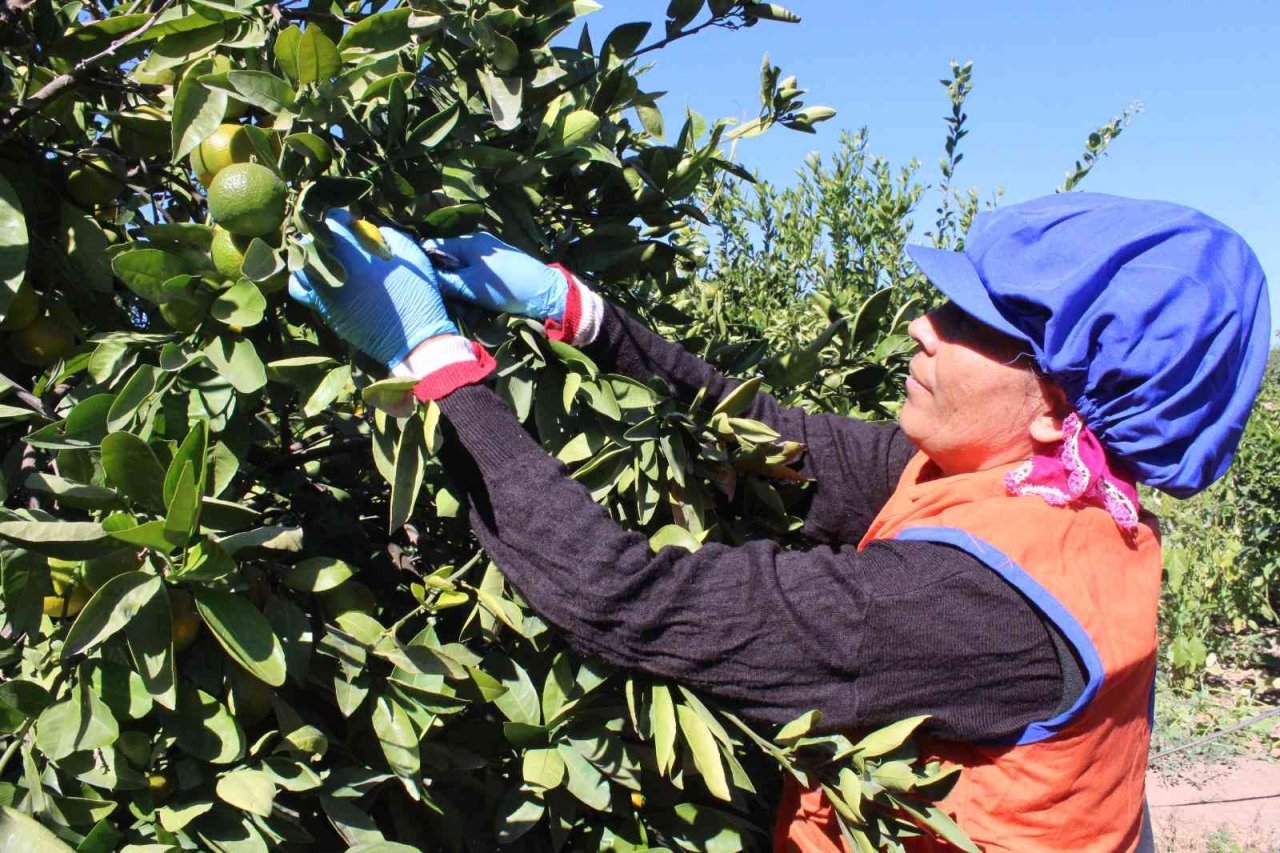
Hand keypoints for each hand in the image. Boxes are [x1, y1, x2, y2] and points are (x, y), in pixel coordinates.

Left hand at [289, 211, 456, 366]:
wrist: (412, 337)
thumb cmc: (417, 294)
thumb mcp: (411, 255)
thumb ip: (389, 235)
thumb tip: (372, 229)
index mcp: (355, 252)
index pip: (332, 220)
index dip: (340, 217)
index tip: (351, 222)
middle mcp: (333, 268)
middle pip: (312, 239)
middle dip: (322, 235)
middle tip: (337, 239)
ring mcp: (324, 289)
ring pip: (301, 262)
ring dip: (310, 255)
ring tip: (326, 258)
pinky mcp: (323, 308)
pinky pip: (299, 288)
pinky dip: (304, 279)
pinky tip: (320, 279)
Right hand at [426, 232, 567, 320]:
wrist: (544, 293)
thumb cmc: (506, 287)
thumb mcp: (471, 286)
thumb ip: (445, 281)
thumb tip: (424, 278)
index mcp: (470, 242)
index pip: (436, 245)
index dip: (426, 262)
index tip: (421, 281)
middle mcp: (477, 245)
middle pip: (449, 260)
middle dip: (445, 281)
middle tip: (445, 299)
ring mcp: (488, 257)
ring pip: (462, 272)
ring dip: (459, 290)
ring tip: (463, 307)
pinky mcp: (496, 270)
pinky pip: (476, 277)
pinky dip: (472, 290)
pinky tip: (474, 306)